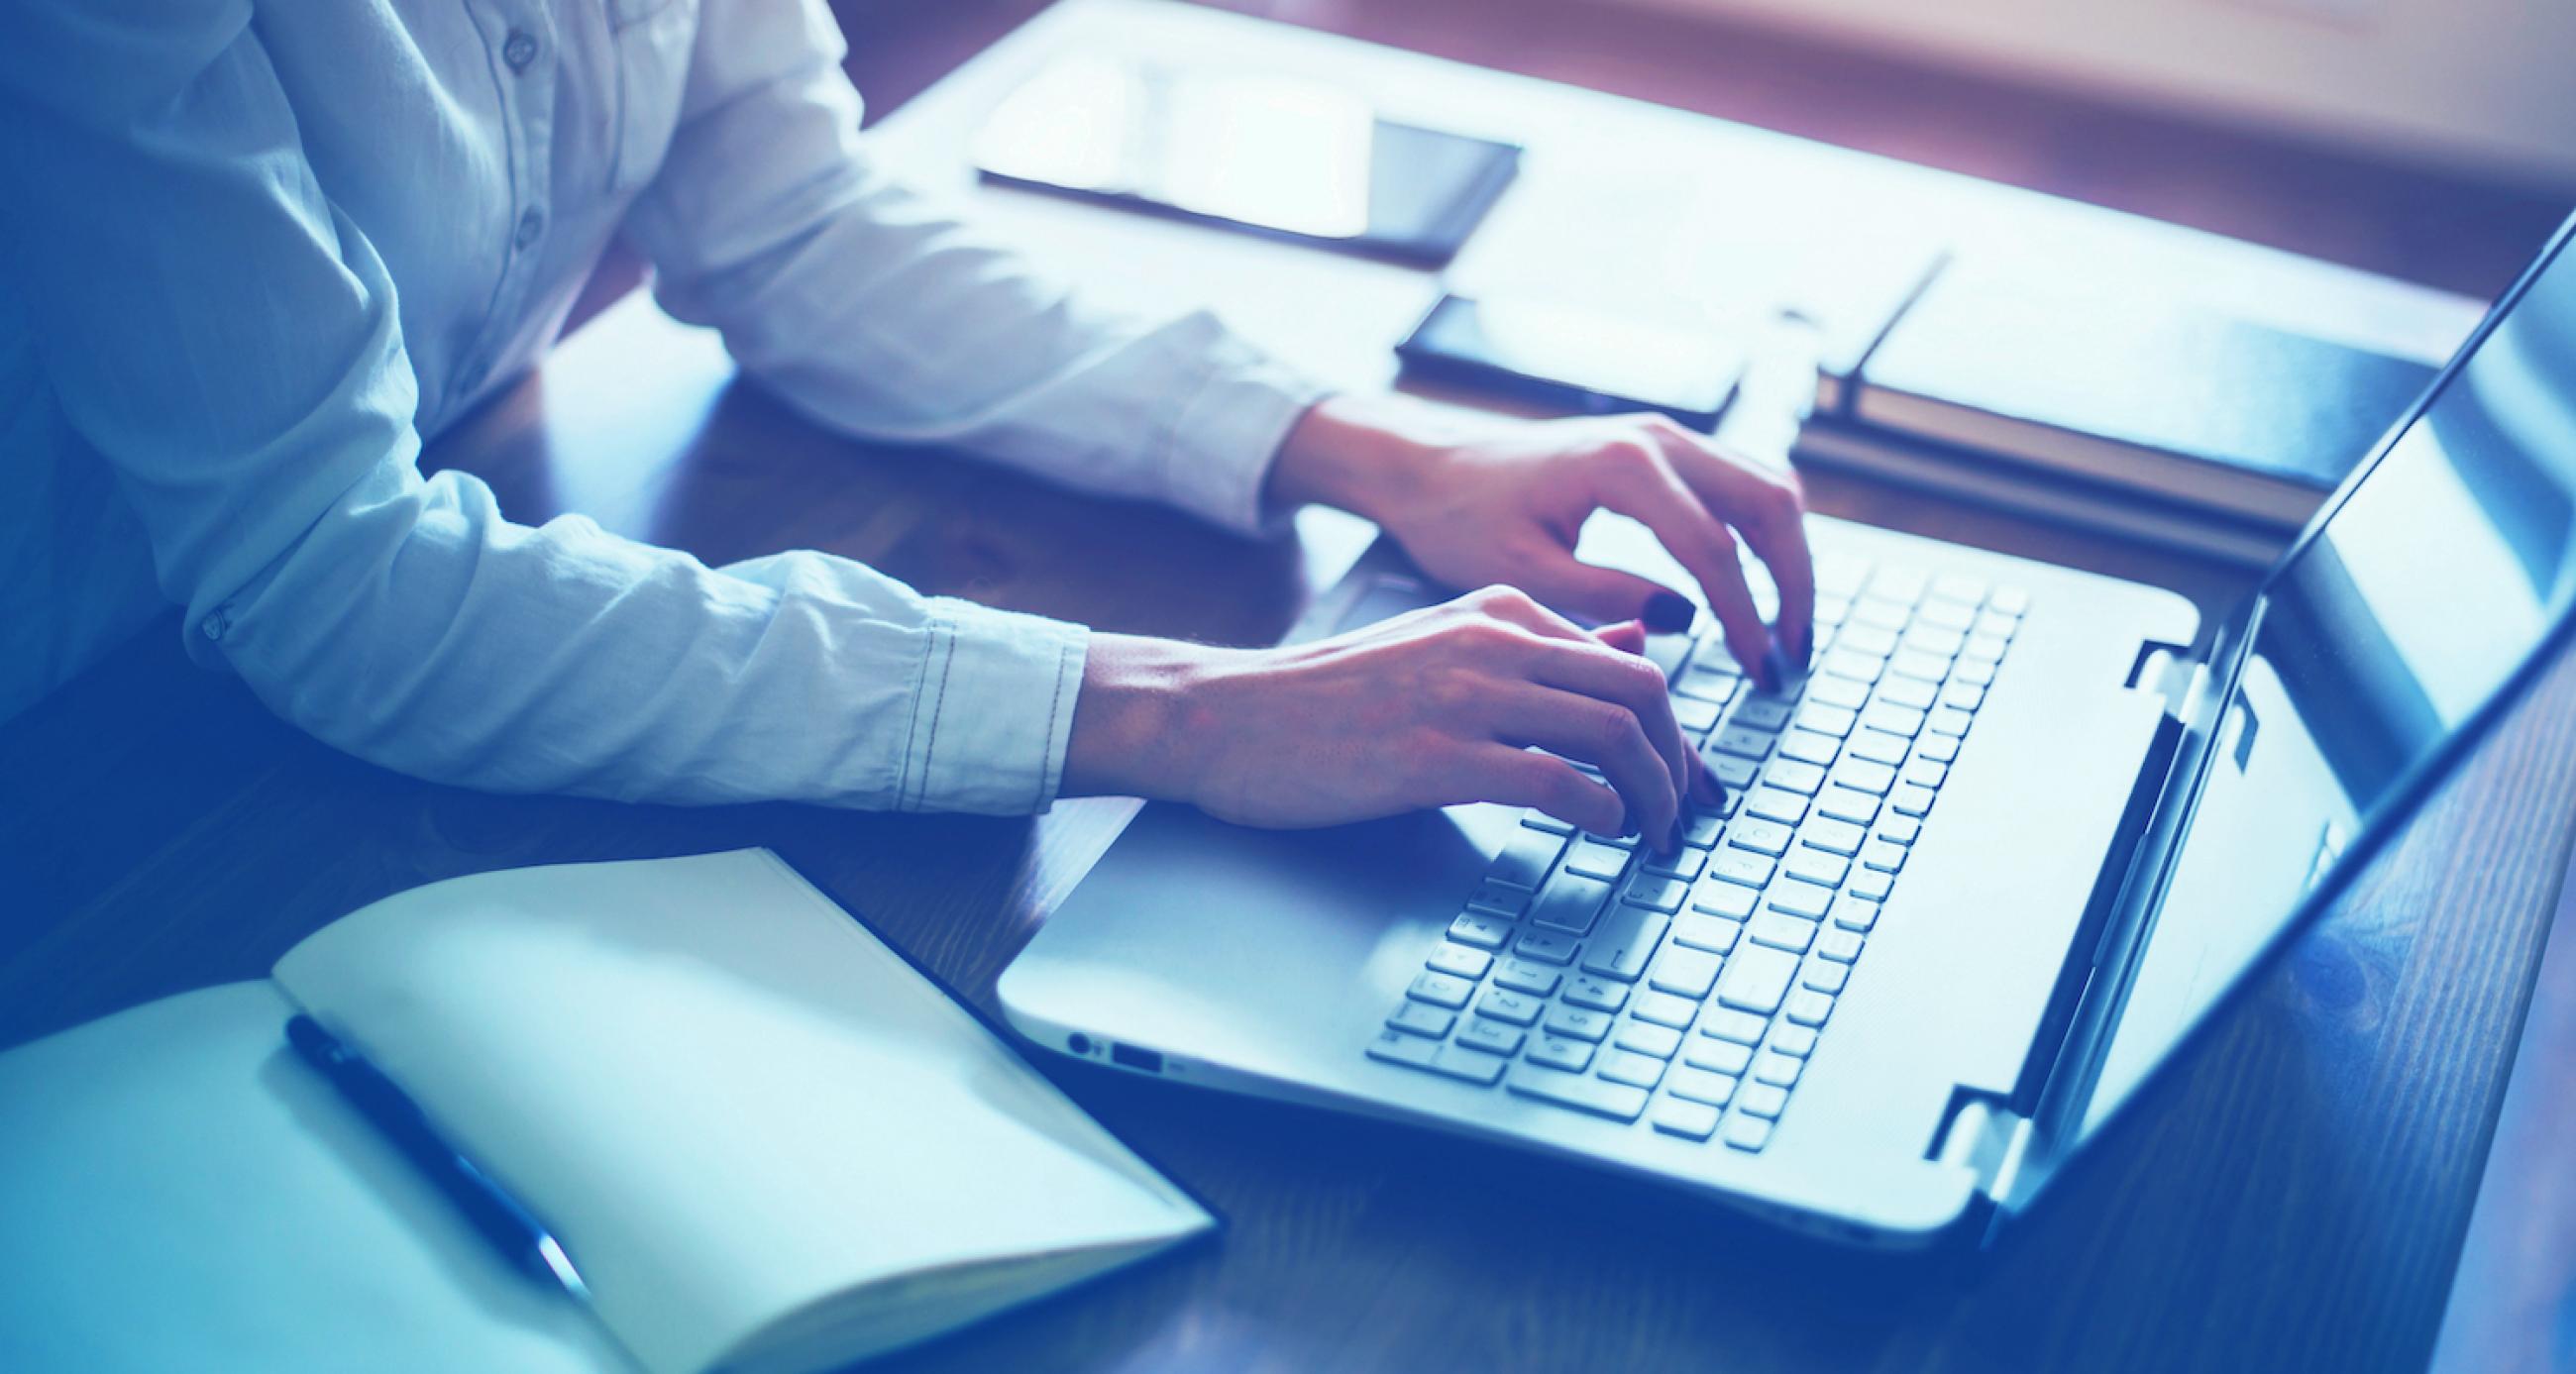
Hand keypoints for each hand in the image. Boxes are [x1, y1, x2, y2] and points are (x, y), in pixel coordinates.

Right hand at [1064, 587, 1721, 845]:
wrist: (1230, 716)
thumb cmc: (1331, 697)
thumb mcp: (1443, 647)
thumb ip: (1537, 649)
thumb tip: (1635, 642)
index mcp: (1501, 609)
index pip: (1632, 659)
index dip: (1677, 731)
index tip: (1685, 782)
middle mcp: (1495, 640)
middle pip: (1643, 692)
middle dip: (1681, 765)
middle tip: (1685, 817)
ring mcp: (1467, 696)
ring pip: (1614, 733)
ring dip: (1651, 797)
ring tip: (1652, 839)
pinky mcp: (1437, 755)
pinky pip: (1556, 781)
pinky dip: (1599, 813)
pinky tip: (1600, 835)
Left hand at [1268, 395, 1814, 688]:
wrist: (1430, 467)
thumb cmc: (1460, 519)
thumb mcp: (1523, 571)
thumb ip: (1606, 594)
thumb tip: (1684, 622)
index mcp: (1622, 465)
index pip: (1713, 548)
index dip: (1745, 618)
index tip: (1760, 674)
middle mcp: (1656, 437)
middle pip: (1768, 505)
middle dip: (1793, 585)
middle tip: (1791, 657)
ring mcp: (1666, 436)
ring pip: (1767, 487)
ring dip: (1789, 558)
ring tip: (1786, 633)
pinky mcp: (1663, 448)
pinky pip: (1742, 483)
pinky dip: (1764, 535)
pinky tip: (1758, 591)